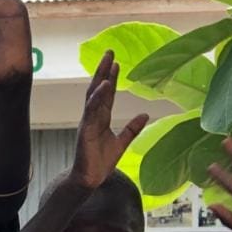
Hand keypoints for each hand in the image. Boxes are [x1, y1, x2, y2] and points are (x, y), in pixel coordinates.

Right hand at [69, 50, 148, 188]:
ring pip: (94, 96)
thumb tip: (144, 114)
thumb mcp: (122, 143)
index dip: (111, 78)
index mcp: (100, 119)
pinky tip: (104, 85)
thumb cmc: (100, 163)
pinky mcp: (86, 130)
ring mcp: (88, 123)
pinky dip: (97, 97)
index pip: (107, 95)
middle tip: (110, 52)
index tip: (116, 62)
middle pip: (98, 89)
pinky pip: (92, 111)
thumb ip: (131, 128)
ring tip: (107, 62)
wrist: (89, 179)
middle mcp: (93, 117)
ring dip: (100, 78)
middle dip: (103, 71)